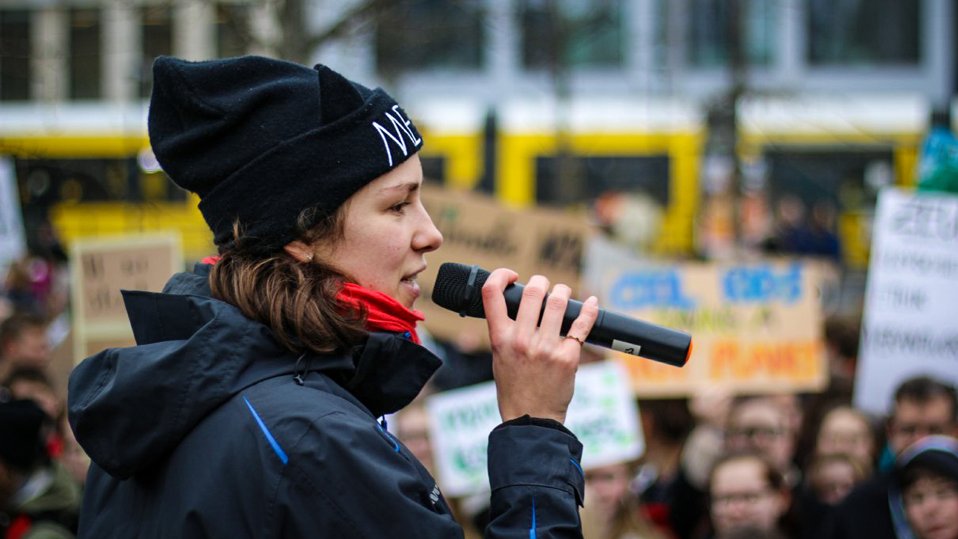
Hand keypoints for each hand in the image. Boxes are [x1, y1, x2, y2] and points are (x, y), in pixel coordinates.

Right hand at [481, 268, 599, 423]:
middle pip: (533, 291)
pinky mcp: (567, 357)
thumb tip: (520, 304)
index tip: (512, 276)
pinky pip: (581, 325)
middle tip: (545, 287)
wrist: (531, 419)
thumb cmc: (514, 387)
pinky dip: (589, 310)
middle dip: (542, 282)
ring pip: (558, 302)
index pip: (491, 293)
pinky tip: (591, 303)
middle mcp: (521, 340)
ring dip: (563, 292)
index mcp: (499, 338)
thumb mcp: (499, 357)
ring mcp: (545, 348)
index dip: (501, 275)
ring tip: (563, 295)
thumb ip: (505, 331)